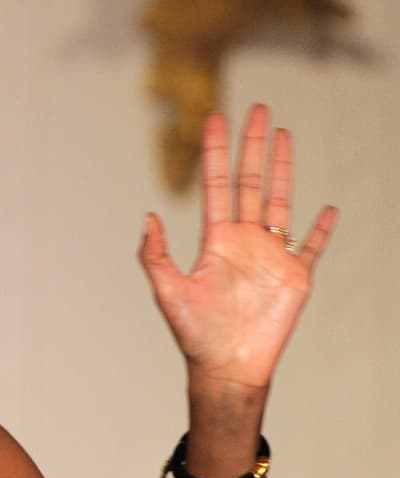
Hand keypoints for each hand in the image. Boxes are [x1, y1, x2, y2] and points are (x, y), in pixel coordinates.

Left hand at [139, 104, 336, 397]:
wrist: (225, 367)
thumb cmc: (193, 334)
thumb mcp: (168, 291)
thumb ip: (154, 255)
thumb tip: (148, 216)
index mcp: (215, 241)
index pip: (217, 186)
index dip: (216, 154)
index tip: (214, 119)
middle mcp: (244, 242)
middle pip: (251, 183)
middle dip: (253, 146)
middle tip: (257, 109)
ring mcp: (272, 256)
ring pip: (281, 202)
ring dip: (283, 169)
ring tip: (284, 134)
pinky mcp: (297, 277)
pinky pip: (313, 246)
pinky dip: (323, 229)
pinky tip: (329, 208)